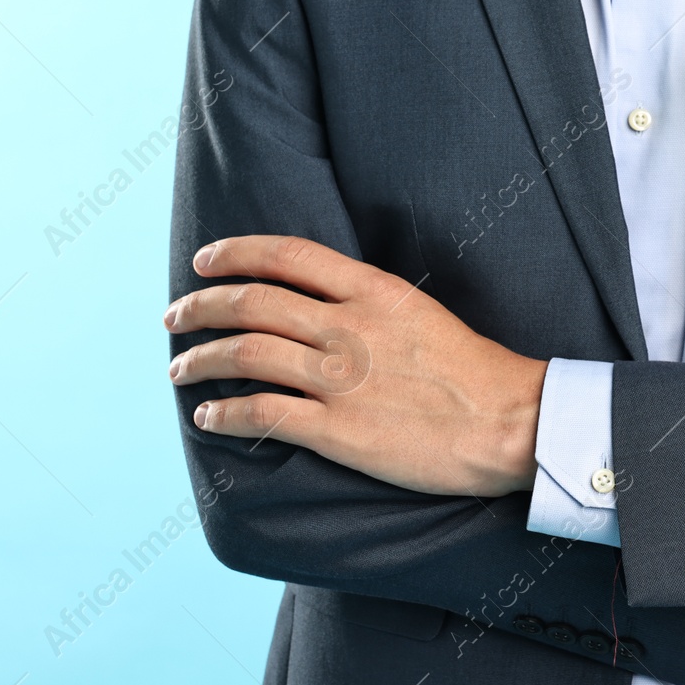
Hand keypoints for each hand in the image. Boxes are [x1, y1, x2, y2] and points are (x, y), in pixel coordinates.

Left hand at [164, 236, 547, 497]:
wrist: (509, 422)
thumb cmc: (473, 370)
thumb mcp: (419, 310)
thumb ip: (367, 301)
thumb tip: (317, 302)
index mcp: (371, 290)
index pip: (286, 256)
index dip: (236, 253)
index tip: (206, 261)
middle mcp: (348, 327)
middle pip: (252, 303)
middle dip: (201, 306)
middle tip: (176, 316)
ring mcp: (340, 379)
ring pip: (246, 355)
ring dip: (201, 360)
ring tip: (180, 369)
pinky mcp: (338, 431)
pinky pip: (263, 415)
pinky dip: (225, 414)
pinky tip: (209, 418)